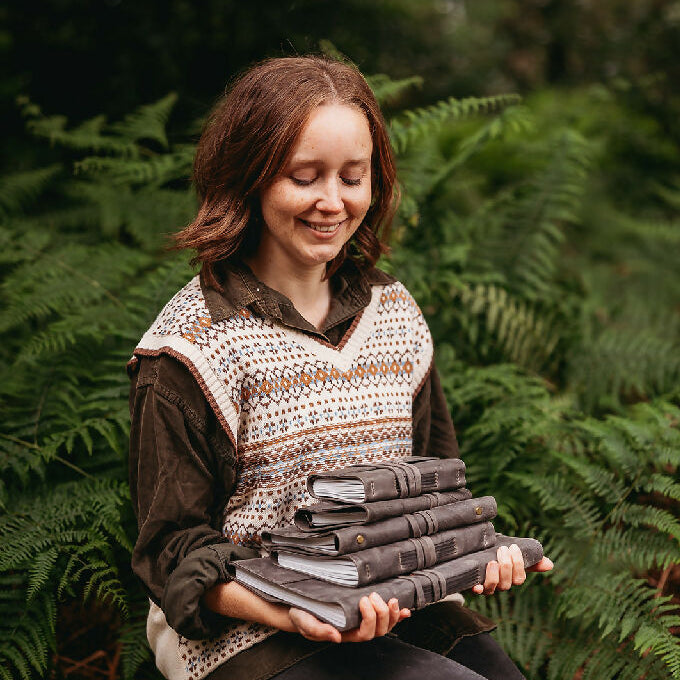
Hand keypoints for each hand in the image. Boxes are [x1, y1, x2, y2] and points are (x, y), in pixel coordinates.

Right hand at [287, 592, 410, 642]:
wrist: (301, 607)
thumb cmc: (303, 616)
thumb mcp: (306, 623)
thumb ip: (320, 631)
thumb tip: (336, 637)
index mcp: (345, 634)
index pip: (365, 633)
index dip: (370, 618)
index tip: (363, 600)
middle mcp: (357, 630)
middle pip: (379, 630)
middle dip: (381, 613)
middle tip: (373, 595)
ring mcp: (362, 621)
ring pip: (385, 626)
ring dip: (392, 614)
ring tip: (391, 600)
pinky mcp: (365, 612)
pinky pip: (386, 618)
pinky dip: (397, 615)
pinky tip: (406, 611)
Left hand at [472, 544, 553, 595]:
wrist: (475, 551)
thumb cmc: (496, 552)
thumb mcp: (512, 553)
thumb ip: (530, 559)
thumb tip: (550, 564)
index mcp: (511, 578)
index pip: (519, 578)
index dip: (518, 564)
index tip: (513, 547)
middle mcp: (499, 585)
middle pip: (507, 584)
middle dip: (507, 566)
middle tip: (502, 549)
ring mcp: (486, 586)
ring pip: (493, 588)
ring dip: (494, 576)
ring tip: (492, 562)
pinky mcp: (472, 584)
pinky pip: (476, 591)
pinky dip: (477, 589)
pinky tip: (477, 585)